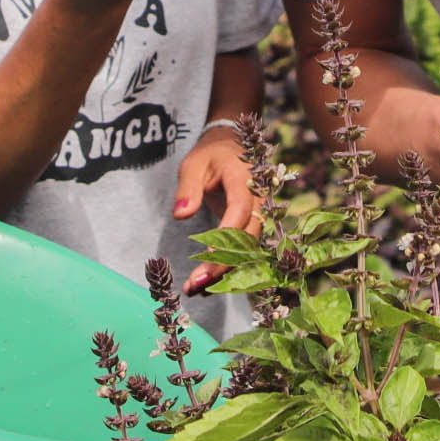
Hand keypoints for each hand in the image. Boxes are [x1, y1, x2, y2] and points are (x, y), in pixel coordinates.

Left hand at [175, 124, 257, 293]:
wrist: (230, 150)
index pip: (240, 209)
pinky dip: (227, 267)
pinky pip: (245, 251)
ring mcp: (258, 215)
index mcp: (243, 178)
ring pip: (249, 249)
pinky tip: (206, 283)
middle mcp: (258, 200)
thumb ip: (187, 189)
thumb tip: (181, 215)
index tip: (205, 260)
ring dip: (225, 271)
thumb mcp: (192, 165)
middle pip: (248, 237)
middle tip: (196, 285)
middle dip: (224, 264)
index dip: (225, 236)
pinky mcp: (252, 227)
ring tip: (195, 289)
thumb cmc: (209, 156)